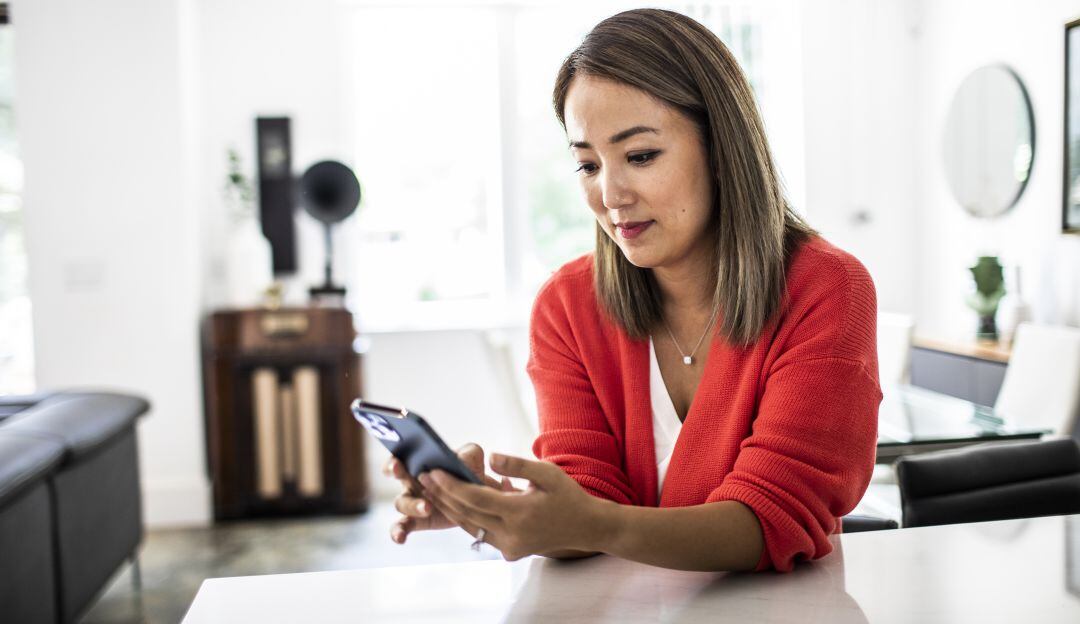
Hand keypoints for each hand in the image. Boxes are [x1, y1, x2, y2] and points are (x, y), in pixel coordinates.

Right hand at [383, 443, 516, 543]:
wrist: (479, 497)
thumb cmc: (470, 471)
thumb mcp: (473, 457)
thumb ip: (469, 453)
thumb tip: (460, 460)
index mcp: (419, 461)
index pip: (400, 456)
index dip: (394, 459)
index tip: (397, 463)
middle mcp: (411, 480)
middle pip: (397, 475)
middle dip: (395, 472)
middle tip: (403, 472)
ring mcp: (412, 501)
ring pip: (402, 503)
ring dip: (413, 505)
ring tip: (428, 508)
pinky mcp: (418, 520)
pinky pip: (401, 526)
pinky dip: (398, 532)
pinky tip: (400, 538)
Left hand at [418, 453, 603, 560]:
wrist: (585, 527)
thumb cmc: (567, 495)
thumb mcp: (547, 473)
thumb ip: (517, 465)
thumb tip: (490, 456)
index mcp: (519, 512)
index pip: (474, 498)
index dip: (450, 485)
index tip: (433, 470)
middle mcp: (511, 534)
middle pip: (466, 513)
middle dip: (442, 495)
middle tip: (423, 477)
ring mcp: (510, 546)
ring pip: (470, 526)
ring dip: (449, 508)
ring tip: (431, 490)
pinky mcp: (510, 552)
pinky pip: (481, 534)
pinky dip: (466, 519)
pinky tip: (454, 504)